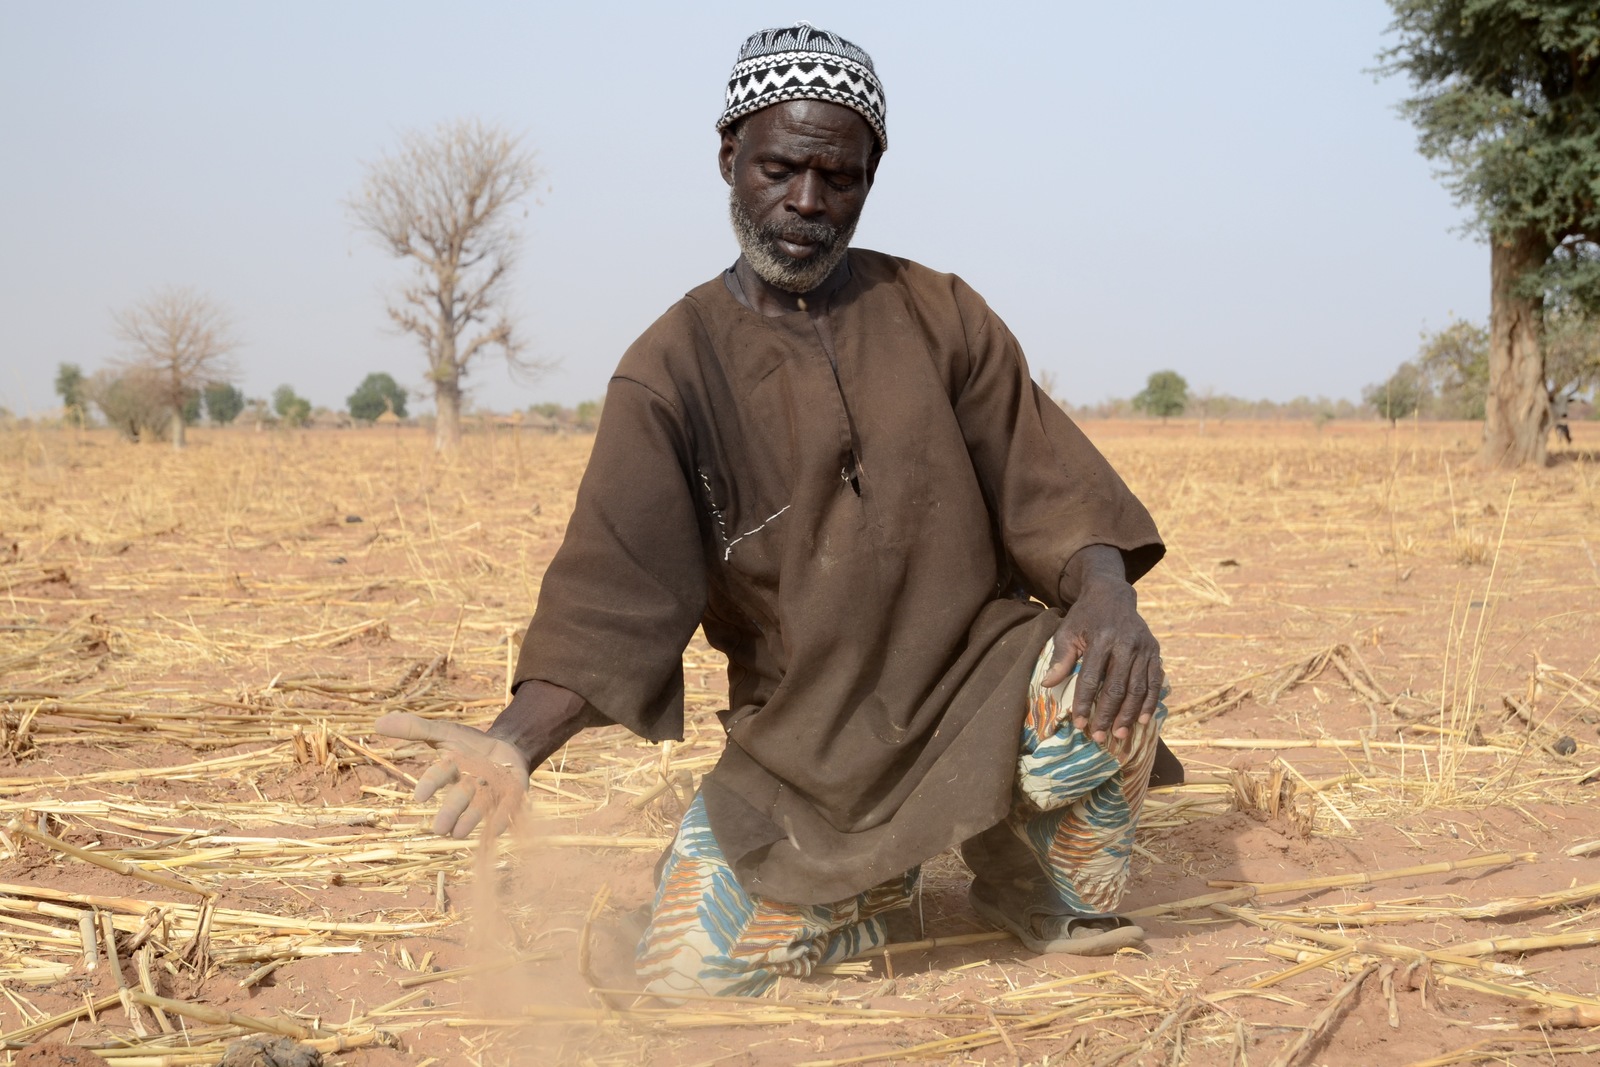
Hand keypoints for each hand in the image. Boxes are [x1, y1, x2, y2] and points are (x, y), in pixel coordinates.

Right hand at [374, 712, 530, 838]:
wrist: (508, 749)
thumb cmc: (470, 745)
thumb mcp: (445, 731)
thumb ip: (415, 729)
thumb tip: (377, 722)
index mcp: (452, 769)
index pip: (438, 775)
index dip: (430, 784)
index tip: (420, 796)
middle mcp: (469, 785)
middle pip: (459, 798)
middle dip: (450, 812)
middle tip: (439, 830)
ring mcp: (491, 792)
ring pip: (480, 808)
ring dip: (471, 820)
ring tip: (459, 834)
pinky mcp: (512, 797)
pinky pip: (508, 809)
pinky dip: (502, 818)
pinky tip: (497, 828)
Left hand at [1042, 569, 1162, 752]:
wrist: (1112, 594)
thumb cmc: (1085, 617)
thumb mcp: (1067, 631)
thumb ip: (1060, 658)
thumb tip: (1047, 685)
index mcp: (1101, 639)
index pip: (1091, 678)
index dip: (1084, 703)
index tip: (1078, 724)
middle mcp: (1126, 644)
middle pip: (1117, 687)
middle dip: (1108, 715)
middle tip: (1100, 737)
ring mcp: (1143, 648)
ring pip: (1138, 688)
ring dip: (1129, 714)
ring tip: (1119, 735)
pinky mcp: (1154, 651)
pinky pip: (1155, 681)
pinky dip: (1150, 702)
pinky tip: (1142, 720)